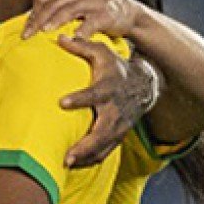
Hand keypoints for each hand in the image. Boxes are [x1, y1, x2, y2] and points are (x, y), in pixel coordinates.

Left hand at [22, 0, 145, 43]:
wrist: (126, 11)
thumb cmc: (95, 10)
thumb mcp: (75, 3)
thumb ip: (57, 8)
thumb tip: (33, 22)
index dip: (32, 13)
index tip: (24, 29)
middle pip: (52, 5)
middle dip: (37, 20)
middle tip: (27, 35)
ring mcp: (91, 3)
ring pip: (69, 10)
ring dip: (55, 20)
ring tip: (44, 31)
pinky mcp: (104, 15)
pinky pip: (91, 23)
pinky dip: (81, 31)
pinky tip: (74, 39)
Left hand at [55, 38, 157, 167]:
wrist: (143, 85)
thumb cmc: (115, 68)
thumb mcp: (102, 53)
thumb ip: (82, 46)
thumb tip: (60, 36)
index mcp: (109, 88)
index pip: (95, 94)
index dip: (80, 98)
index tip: (62, 102)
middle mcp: (115, 110)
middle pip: (103, 131)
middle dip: (86, 144)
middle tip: (67, 155)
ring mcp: (118, 126)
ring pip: (104, 146)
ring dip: (86, 157)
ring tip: (66, 164)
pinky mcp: (118, 136)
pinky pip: (105, 152)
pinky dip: (91, 161)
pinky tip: (73, 166)